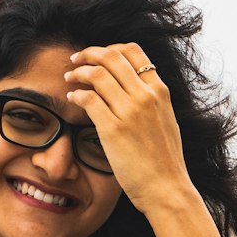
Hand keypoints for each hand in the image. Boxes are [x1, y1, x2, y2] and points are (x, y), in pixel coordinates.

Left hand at [63, 43, 194, 215]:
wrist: (166, 188)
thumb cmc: (165, 162)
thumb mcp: (166, 121)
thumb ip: (152, 102)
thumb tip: (139, 91)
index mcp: (159, 91)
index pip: (133, 51)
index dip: (111, 48)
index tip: (98, 56)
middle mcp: (145, 96)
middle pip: (112, 56)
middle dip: (89, 53)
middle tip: (76, 59)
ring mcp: (129, 111)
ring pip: (97, 73)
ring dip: (79, 71)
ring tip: (69, 77)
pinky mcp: (113, 129)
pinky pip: (88, 99)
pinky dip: (77, 94)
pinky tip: (72, 99)